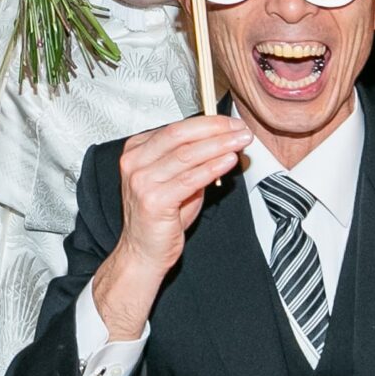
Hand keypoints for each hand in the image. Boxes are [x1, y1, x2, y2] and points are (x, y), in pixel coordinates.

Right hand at [95, 116, 252, 338]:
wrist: (143, 253)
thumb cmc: (160, 218)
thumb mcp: (176, 181)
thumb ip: (193, 161)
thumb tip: (224, 141)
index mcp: (136, 151)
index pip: (176, 128)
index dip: (207, 123)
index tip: (231, 123)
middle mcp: (134, 162)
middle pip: (180, 135)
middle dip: (215, 129)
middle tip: (239, 129)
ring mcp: (141, 181)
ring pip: (187, 154)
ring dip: (219, 145)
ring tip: (240, 142)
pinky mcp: (153, 200)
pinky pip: (190, 179)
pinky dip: (212, 167)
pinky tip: (228, 161)